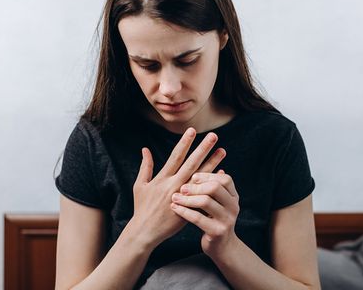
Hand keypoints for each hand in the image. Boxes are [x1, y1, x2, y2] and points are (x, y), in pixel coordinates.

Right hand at [130, 128, 226, 248]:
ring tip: (223, 151)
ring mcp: (183, 196)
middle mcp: (174, 185)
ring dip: (212, 163)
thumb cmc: (142, 208)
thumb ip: (145, 167)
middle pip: (191, 163)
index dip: (185, 143)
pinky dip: (212, 182)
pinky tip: (222, 173)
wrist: (145, 232)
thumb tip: (145, 149)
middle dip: (203, 149)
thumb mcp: (140, 186)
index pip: (175, 156)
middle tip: (214, 136)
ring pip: (201, 176)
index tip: (192, 130)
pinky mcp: (189, 207)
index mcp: (162, 179)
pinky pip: (204, 192)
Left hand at [170, 169, 239, 257]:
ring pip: (206, 202)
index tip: (193, 176)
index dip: (208, 175)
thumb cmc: (214, 220)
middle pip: (215, 187)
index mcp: (233, 197)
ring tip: (175, 197)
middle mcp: (233, 206)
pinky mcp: (217, 232)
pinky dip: (184, 211)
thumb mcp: (218, 203)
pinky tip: (174, 208)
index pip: (225, 179)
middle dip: (196, 186)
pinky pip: (198, 218)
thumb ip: (214, 188)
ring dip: (187, 198)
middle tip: (182, 188)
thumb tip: (214, 166)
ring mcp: (227, 220)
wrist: (221, 248)